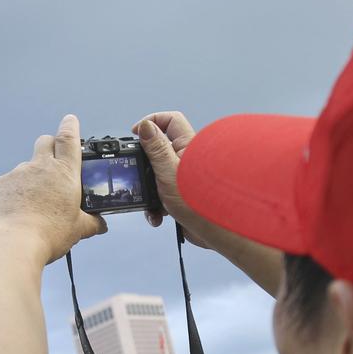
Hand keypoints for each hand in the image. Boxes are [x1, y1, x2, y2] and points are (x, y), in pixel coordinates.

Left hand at [0, 114, 106, 262]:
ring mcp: (17, 174)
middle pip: (45, 141)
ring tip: (35, 202)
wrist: (13, 242)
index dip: (70, 126)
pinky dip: (15, 192)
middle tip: (55, 162)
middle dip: (50, 145)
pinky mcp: (0, 185)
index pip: (68, 138)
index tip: (70, 120)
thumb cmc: (48, 233)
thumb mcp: (78, 230)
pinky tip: (18, 210)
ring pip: (27, 166)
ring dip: (32, 177)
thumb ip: (91, 223)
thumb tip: (100, 224)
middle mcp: (40, 167)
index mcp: (64, 173)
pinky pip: (9, 183)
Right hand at [133, 111, 209, 248]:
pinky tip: (158, 215)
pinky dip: (156, 207)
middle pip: (159, 149)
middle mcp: (185, 160)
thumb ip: (156, 149)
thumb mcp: (169, 172)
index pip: (170, 121)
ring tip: (150, 200)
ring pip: (157, 176)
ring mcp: (183, 178)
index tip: (136, 133)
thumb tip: (146, 126)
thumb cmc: (200, 202)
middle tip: (137, 171)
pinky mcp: (180, 196)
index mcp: (186, 146)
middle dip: (145, 162)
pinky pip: (162, 196)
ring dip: (149, 189)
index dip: (152, 121)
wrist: (215, 232)